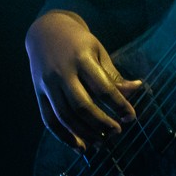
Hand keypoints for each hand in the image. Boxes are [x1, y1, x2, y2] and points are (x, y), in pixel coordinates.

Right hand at [25, 10, 141, 150]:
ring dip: (84, 133)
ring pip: (64, 116)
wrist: (47, 30)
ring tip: (101, 143)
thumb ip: (113, 74)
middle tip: (117, 132)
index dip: (118, 104)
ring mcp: (47, 84)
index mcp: (82, 58)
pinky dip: (63, 136)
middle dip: (101, 123)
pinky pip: (49, 120)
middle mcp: (62, 73)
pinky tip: (79, 145)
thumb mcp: (98, 51)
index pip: (102, 87)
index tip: (131, 117)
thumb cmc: (78, 42)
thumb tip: (137, 89)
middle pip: (81, 105)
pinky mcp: (38, 94)